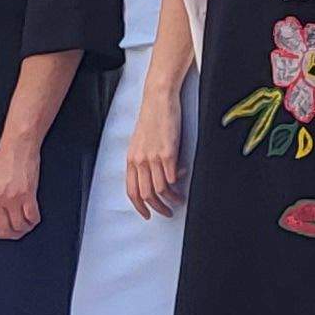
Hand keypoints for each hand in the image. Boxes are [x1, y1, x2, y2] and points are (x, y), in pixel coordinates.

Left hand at [0, 143, 40, 240]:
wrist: (17, 146)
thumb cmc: (6, 159)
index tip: (5, 233)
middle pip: (3, 230)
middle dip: (13, 234)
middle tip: (19, 231)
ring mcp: (11, 198)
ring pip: (18, 226)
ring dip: (25, 228)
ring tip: (28, 223)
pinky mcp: (26, 194)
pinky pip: (31, 217)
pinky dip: (34, 220)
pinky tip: (34, 216)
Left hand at [124, 97, 184, 218]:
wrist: (158, 100)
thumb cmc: (151, 118)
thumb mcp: (140, 142)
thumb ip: (142, 160)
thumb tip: (151, 177)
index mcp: (131, 159)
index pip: (132, 191)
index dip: (139, 207)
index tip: (147, 214)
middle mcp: (140, 160)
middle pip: (147, 194)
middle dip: (158, 208)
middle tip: (167, 212)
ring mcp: (154, 157)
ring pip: (161, 189)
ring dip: (171, 198)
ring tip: (179, 198)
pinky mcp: (168, 153)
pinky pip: (172, 177)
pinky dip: (178, 181)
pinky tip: (183, 175)